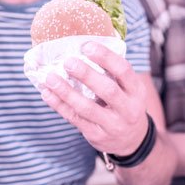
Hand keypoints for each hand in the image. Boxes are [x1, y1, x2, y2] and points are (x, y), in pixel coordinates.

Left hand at [41, 42, 147, 156]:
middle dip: (86, 75)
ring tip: (50, 78)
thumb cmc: (124, 104)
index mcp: (136, 91)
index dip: (106, 57)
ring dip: (66, 92)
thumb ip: (112, 72)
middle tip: (68, 62)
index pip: (124, 71)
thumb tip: (83, 45)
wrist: (131, 140)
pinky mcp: (97, 136)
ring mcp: (113, 125)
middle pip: (108, 90)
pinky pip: (75, 120)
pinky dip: (59, 106)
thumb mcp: (129, 89)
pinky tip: (47, 94)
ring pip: (87, 108)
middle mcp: (128, 109)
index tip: (87, 46)